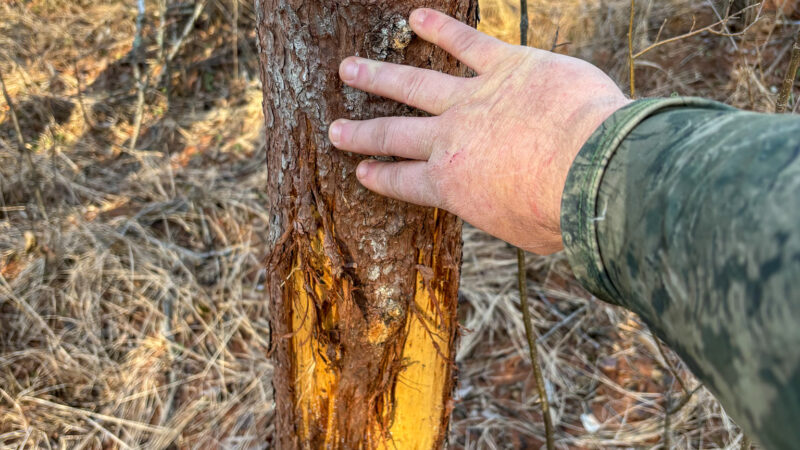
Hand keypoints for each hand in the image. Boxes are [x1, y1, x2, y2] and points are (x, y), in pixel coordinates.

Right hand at [328, 8, 629, 253]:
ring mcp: (474, 99)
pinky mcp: (507, 66)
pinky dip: (440, 29)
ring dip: (378, 76)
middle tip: (334, 128)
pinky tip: (416, 18)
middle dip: (361, 133)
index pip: (403, 180)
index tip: (361, 170)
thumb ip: (500, 211)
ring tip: (349, 68)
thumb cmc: (563, 212)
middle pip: (393, 135)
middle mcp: (450, 140)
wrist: (592, 171)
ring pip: (412, 85)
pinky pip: (466, 43)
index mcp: (452, 185)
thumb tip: (503, 203)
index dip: (379, 176)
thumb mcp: (522, 231)